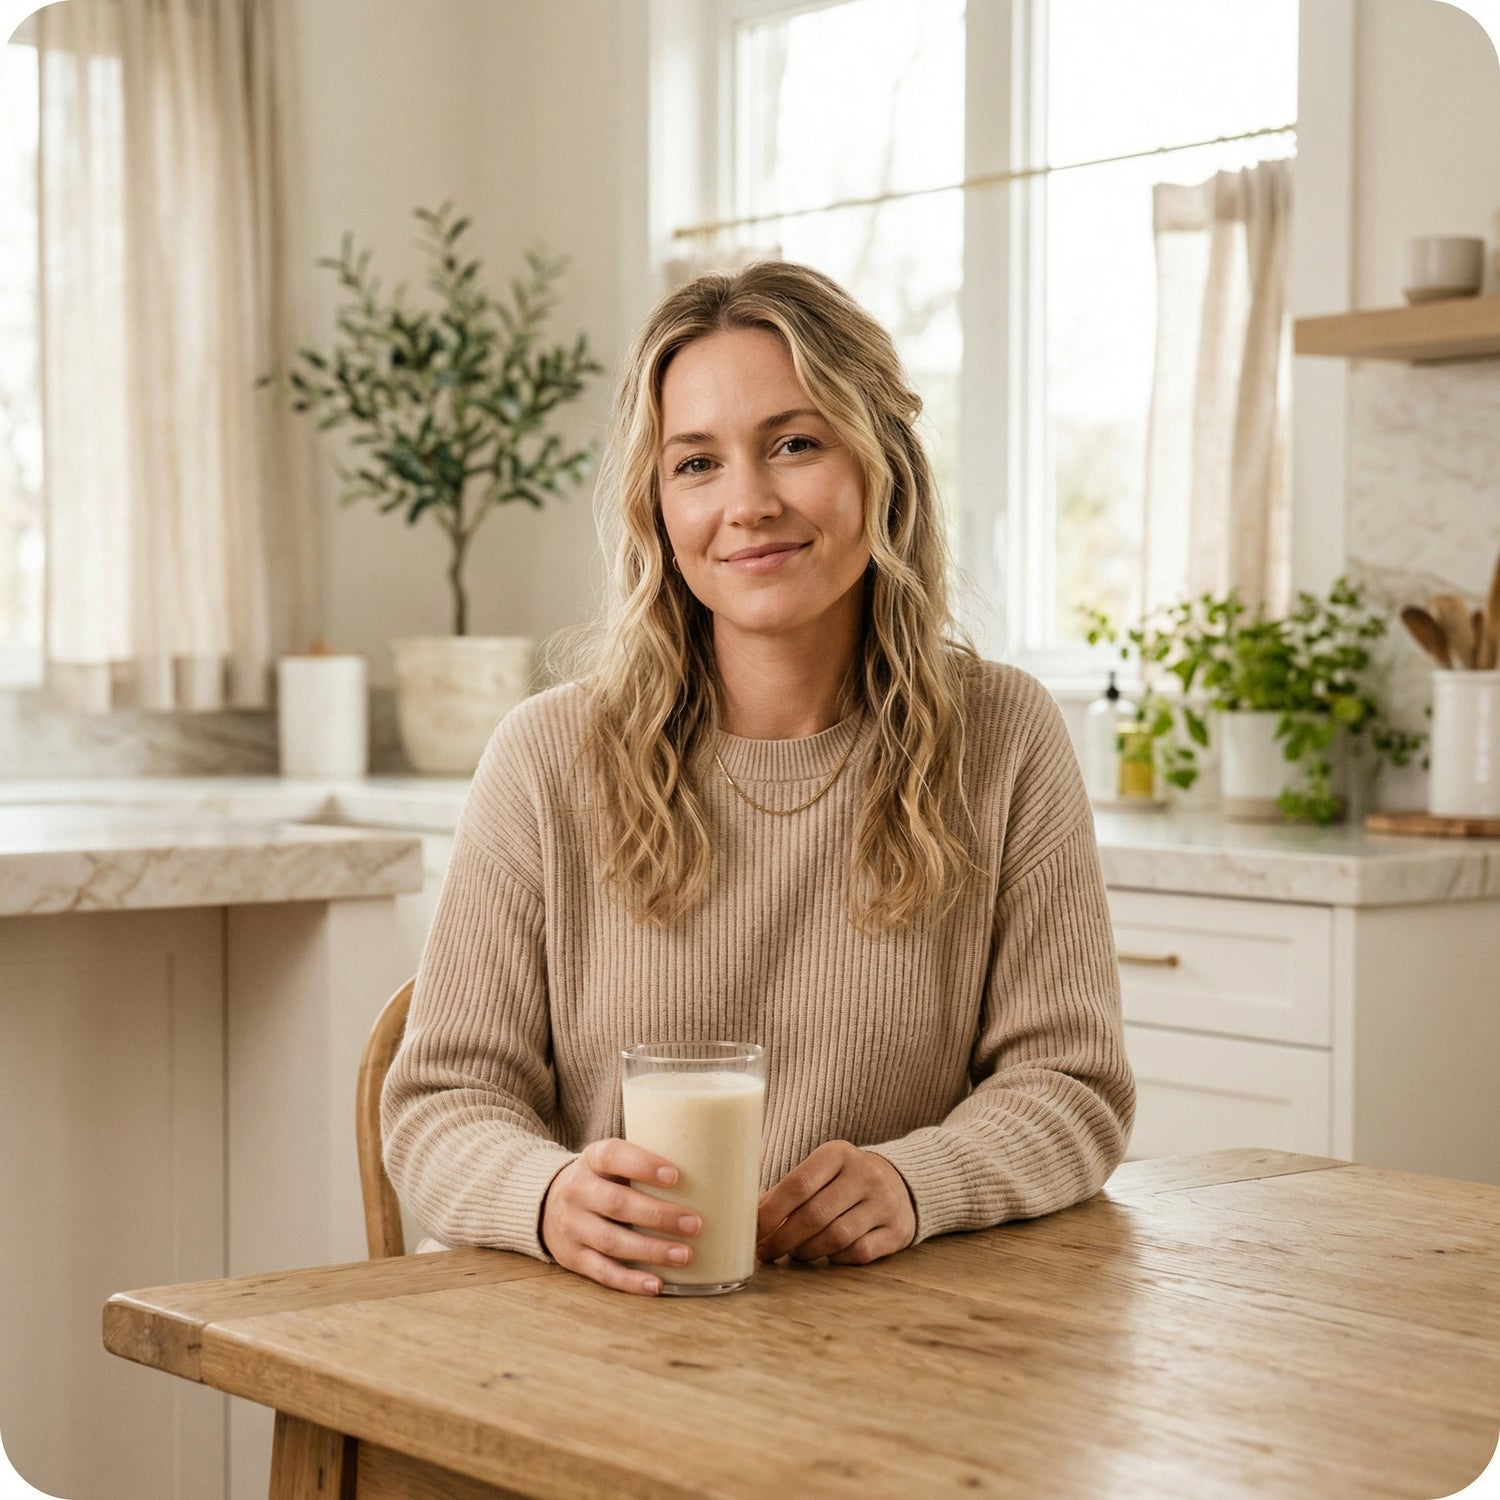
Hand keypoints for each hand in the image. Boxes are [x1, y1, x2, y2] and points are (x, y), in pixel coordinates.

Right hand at [540, 1139, 700, 1295]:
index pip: (614, 1156)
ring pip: (611, 1241)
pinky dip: (631, 1281)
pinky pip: (602, 1272)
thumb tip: (714, 1167)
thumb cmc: (602, 1179)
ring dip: (651, 1251)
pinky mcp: (573, 1257)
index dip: (643, 1166)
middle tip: (695, 1224)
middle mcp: (577, 1191)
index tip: (676, 1176)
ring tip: (685, 1255)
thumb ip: (647, 1162)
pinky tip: (657, 1285)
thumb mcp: (613, 1161)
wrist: (548, 1202)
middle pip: (616, 1204)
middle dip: (658, 1215)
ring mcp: (572, 1226)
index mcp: (592, 1160)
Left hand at [755, 1140, 915, 1265]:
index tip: (752, 1231)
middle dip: (783, 1238)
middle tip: (766, 1252)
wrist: (902, 1182)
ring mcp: (884, 1202)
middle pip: (815, 1215)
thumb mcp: (820, 1172)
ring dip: (807, 1251)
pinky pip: (859, 1252)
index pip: (798, 1184)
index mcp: (838, 1153)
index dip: (771, 1212)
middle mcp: (865, 1174)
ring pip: (836, 1236)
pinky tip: (827, 1255)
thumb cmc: (844, 1180)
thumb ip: (788, 1191)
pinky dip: (836, 1259)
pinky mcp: (898, 1229)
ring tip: (794, 1254)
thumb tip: (750, 1219)